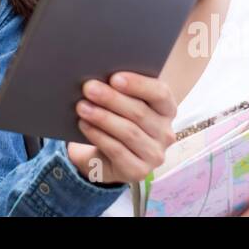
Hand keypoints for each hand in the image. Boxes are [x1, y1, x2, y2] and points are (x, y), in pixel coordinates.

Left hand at [65, 68, 175, 185]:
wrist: (104, 156)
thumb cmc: (115, 120)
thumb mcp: (120, 103)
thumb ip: (118, 90)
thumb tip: (100, 77)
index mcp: (167, 109)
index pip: (160, 93)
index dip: (138, 84)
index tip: (114, 78)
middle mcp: (166, 133)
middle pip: (140, 112)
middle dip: (112, 98)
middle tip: (89, 88)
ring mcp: (155, 154)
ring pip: (129, 131)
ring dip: (102, 117)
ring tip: (82, 106)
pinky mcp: (139, 171)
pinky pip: (117, 150)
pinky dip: (98, 135)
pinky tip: (84, 124)